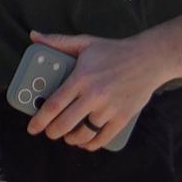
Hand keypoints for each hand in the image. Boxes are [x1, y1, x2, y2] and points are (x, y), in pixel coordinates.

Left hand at [24, 31, 162, 150]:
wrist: (149, 59)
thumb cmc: (114, 51)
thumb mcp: (85, 42)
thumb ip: (58, 42)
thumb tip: (34, 36)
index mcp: (81, 78)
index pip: (54, 105)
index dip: (39, 120)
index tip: (32, 128)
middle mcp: (94, 96)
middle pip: (65, 124)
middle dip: (53, 132)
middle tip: (49, 132)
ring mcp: (109, 109)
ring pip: (84, 134)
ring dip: (72, 139)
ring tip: (68, 136)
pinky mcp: (123, 117)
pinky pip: (102, 138)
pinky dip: (91, 144)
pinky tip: (85, 142)